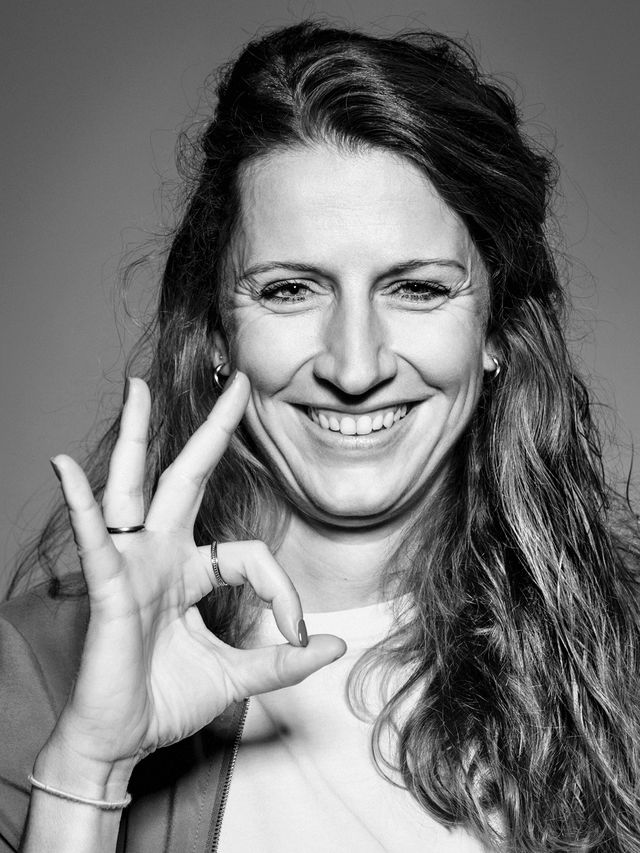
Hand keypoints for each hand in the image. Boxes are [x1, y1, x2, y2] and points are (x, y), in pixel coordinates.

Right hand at [39, 373, 345, 792]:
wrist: (122, 744)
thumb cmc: (167, 702)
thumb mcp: (239, 676)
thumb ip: (284, 661)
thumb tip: (337, 647)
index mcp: (191, 571)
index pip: (249, 554)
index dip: (283, 591)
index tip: (299, 633)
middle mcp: (161, 557)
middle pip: (186, 478)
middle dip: (212, 431)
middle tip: (237, 383)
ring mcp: (132, 566)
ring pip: (133, 488)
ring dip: (132, 437)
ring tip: (134, 389)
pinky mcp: (108, 588)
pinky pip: (95, 541)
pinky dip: (82, 505)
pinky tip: (64, 468)